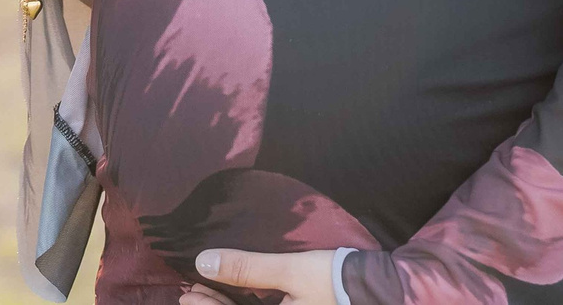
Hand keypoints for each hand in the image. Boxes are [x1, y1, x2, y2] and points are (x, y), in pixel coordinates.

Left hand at [180, 247, 337, 304]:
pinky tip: (235, 293)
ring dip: (227, 304)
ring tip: (205, 291)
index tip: (189, 294)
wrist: (373, 287)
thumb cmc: (332, 278)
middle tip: (190, 293)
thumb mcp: (289, 270)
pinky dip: (245, 304)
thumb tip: (204, 262)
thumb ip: (247, 269)